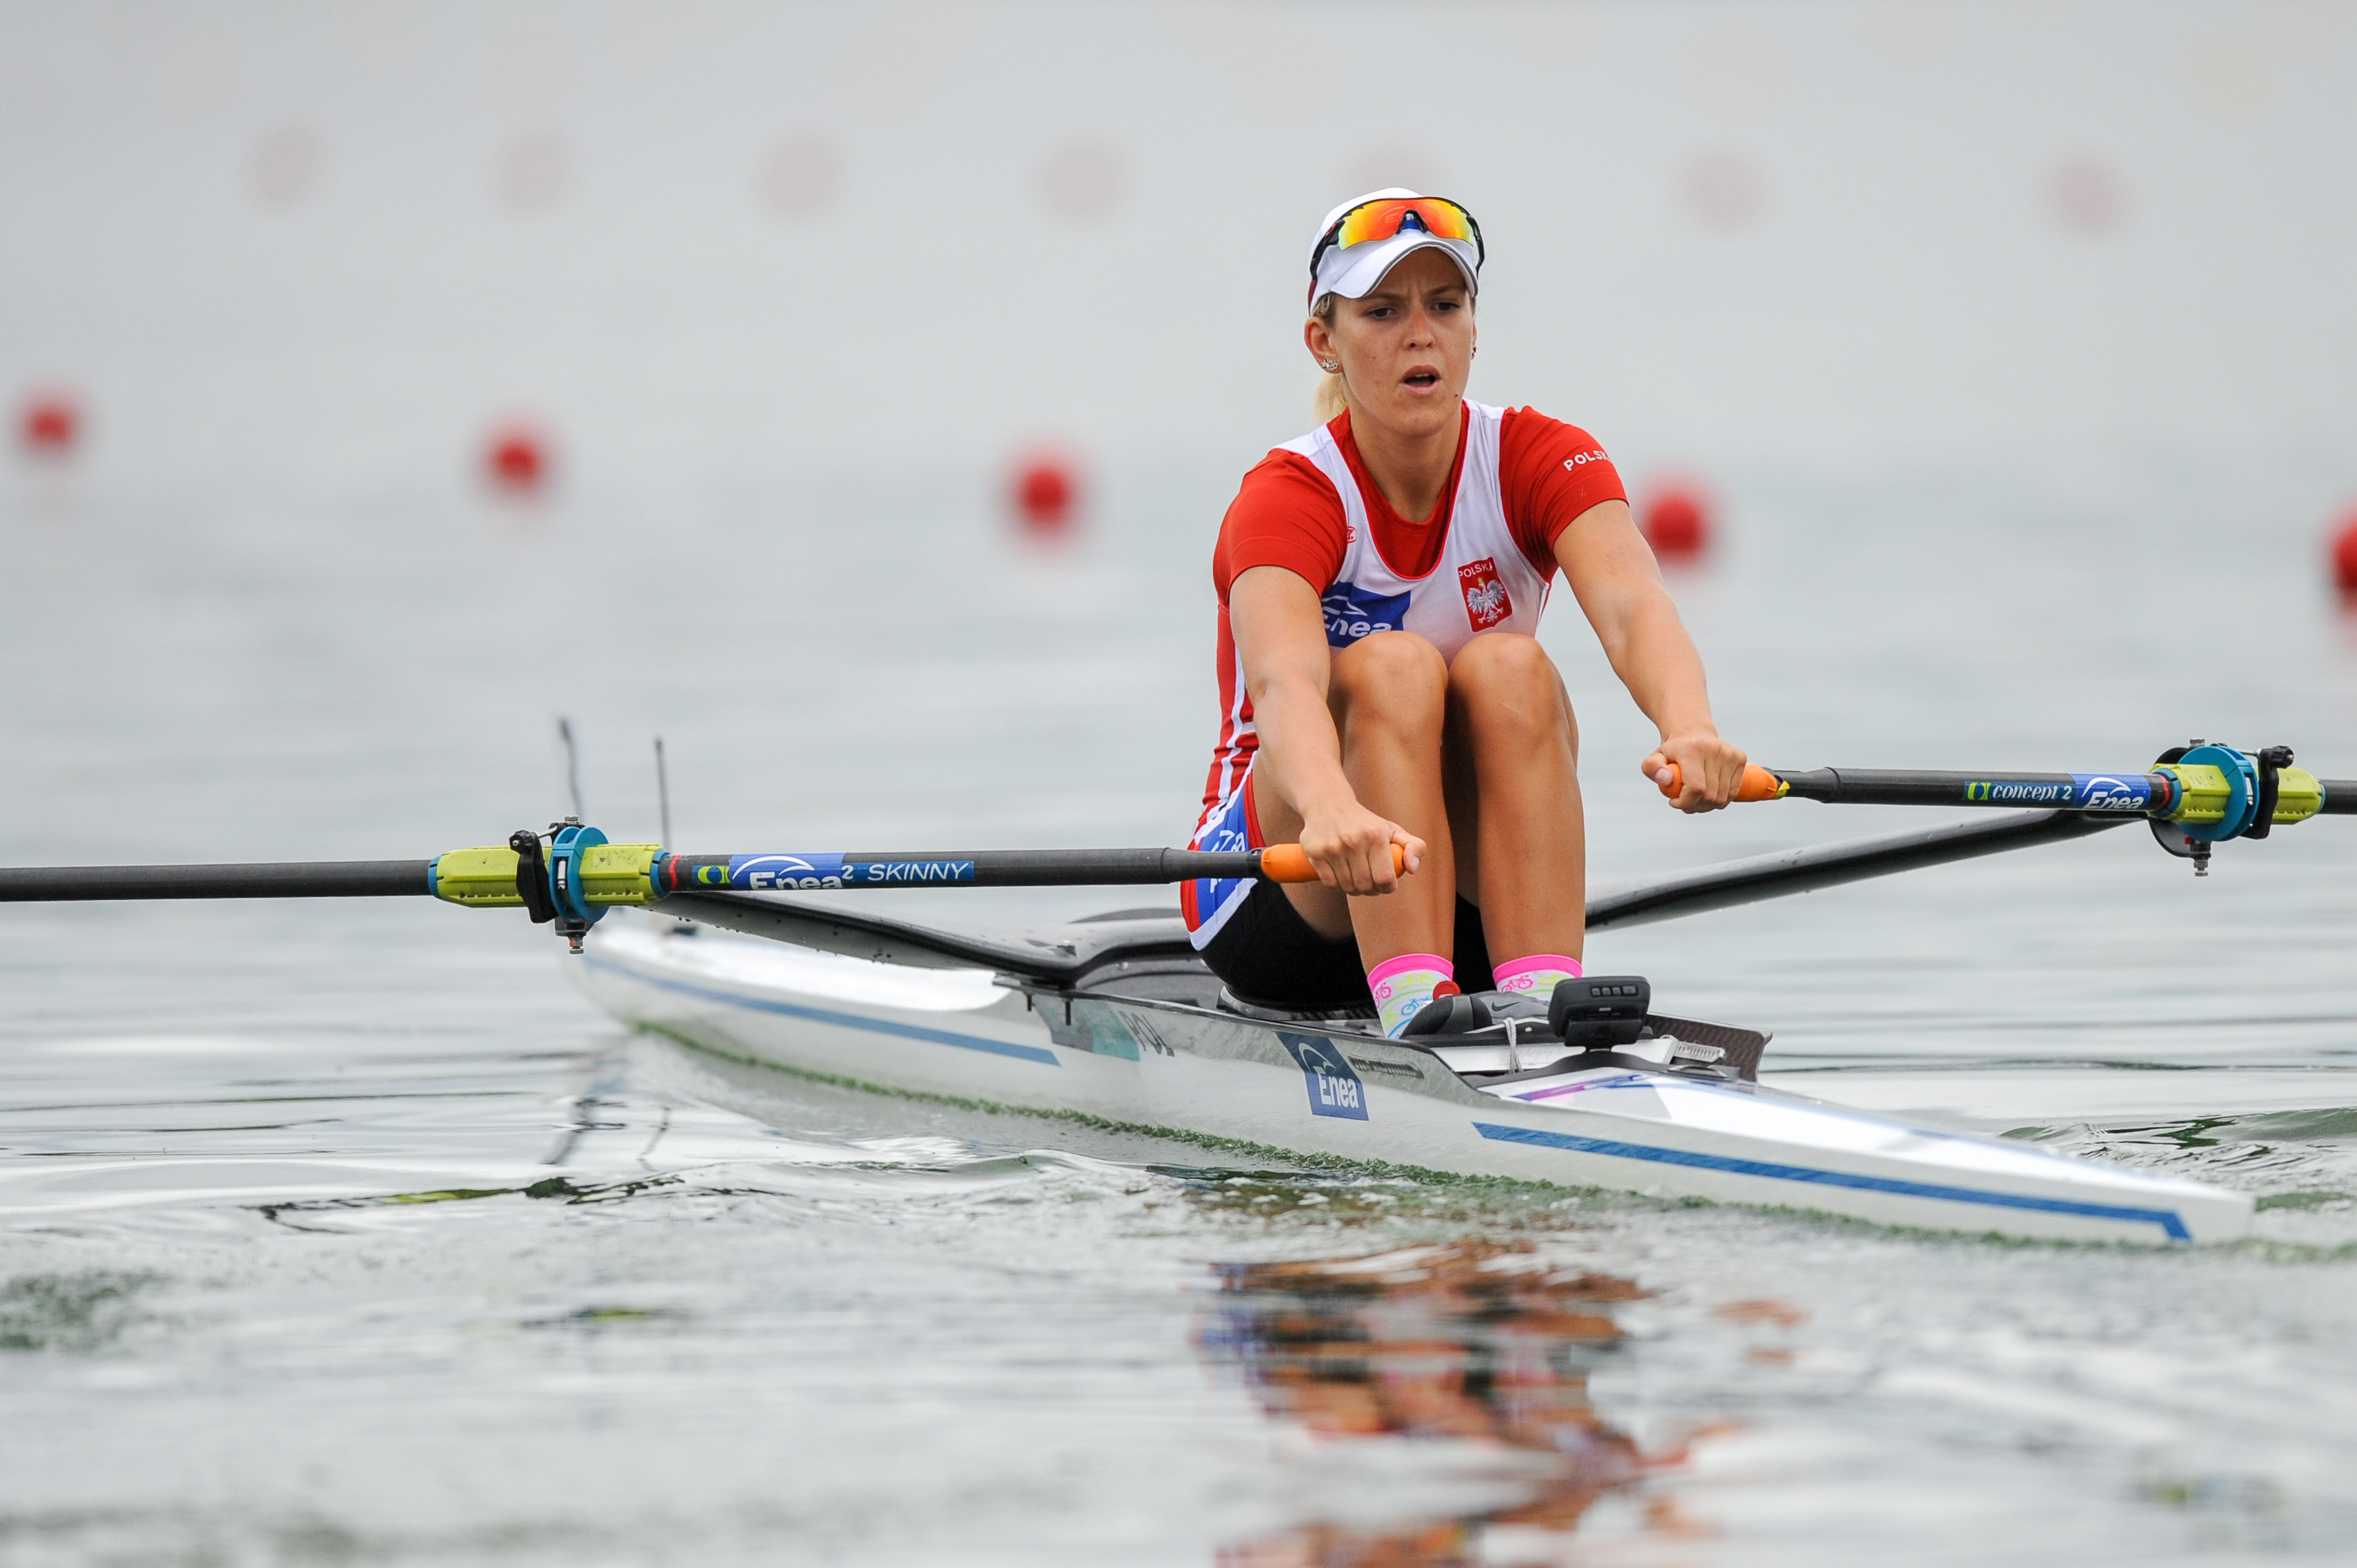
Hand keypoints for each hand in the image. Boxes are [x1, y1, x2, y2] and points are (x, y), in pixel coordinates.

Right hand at [1298, 795, 1423, 894]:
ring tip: (1356, 879)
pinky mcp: (1315, 852)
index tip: (1386, 885)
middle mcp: (1354, 840)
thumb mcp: (1392, 830)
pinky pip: (1330, 883)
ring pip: (1347, 886)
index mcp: (1376, 835)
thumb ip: (1415, 847)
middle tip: (1370, 884)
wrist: (1328, 804)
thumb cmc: (1365, 823)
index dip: (1387, 888)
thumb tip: (1412, 869)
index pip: (1384, 878)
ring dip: (1353, 889)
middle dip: (1370, 890)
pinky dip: (1337, 885)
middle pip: (1365, 885)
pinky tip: (1341, 877)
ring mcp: (1332, 847)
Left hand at [1642, 732, 1747, 812]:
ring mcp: (1730, 753)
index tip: (1674, 802)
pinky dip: (1720, 799)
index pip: (1696, 788)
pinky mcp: (1740, 758)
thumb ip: (1652, 768)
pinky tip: (1709, 793)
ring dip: (1708, 806)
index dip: (1686, 803)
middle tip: (1684, 803)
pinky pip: (1733, 792)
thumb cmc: (1673, 751)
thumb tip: (1665, 779)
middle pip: (1710, 796)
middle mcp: (1714, 749)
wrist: (1693, 732)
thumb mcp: (1655, 758)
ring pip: (1723, 798)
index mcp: (1692, 749)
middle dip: (1695, 806)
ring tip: (1695, 798)